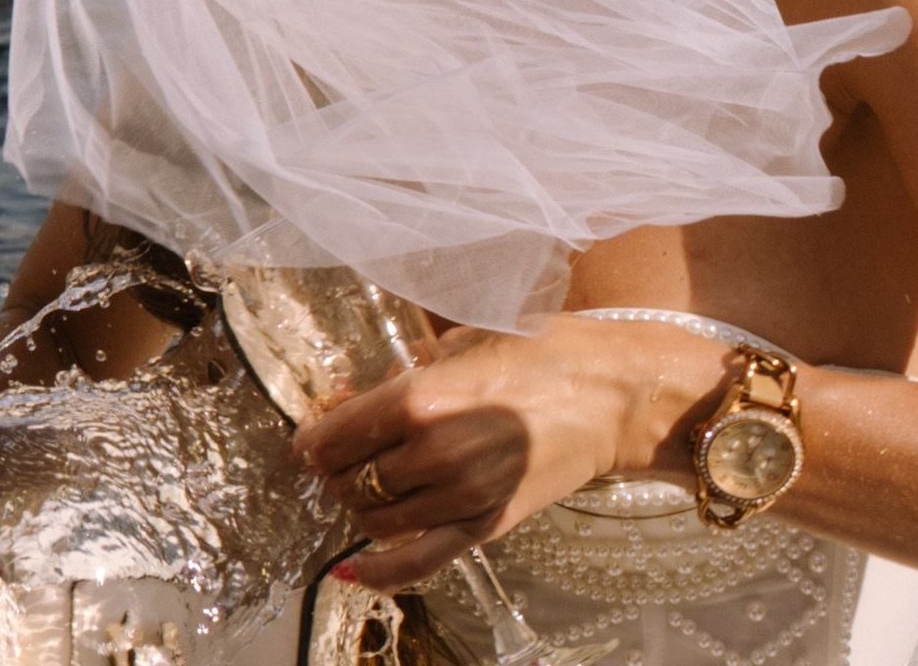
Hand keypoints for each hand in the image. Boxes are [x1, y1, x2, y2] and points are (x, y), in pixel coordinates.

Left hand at [293, 317, 733, 593]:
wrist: (608, 395)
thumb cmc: (538, 352)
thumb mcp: (460, 344)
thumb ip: (403, 375)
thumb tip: (349, 398)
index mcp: (420, 400)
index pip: (335, 437)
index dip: (313, 438)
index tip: (309, 435)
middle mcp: (433, 455)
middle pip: (351, 479)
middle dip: (336, 468)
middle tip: (340, 454)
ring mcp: (461, 498)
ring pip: (378, 518)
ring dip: (359, 504)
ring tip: (362, 483)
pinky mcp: (486, 526)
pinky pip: (420, 563)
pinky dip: (381, 573)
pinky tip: (354, 569)